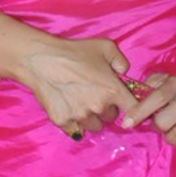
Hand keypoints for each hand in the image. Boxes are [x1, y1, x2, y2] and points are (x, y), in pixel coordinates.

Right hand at [15, 34, 139, 139]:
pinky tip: (68, 107)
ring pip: (94, 126)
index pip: (134, 110)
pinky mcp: (64, 122)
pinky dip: (74, 123)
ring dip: (91, 117)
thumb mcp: (104, 46)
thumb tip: (125, 73)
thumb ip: (121, 61)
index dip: (132, 108)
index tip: (125, 106)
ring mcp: (80, 117)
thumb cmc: (73, 51)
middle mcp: (99, 107)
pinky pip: (75, 130)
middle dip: (106, 108)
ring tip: (80, 101)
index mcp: (112, 90)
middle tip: (94, 95)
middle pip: (111, 118)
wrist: (41, 60)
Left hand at [125, 73, 175, 147]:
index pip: (156, 99)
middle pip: (164, 122)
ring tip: (175, 128)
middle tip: (162, 121)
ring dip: (172, 135)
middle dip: (158, 125)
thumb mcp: (173, 70)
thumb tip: (137, 94)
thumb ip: (154, 81)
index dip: (139, 112)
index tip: (127, 123)